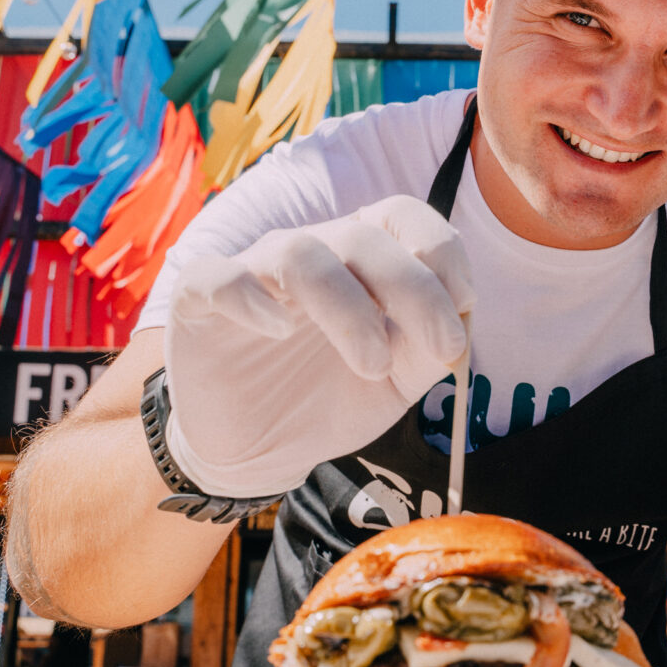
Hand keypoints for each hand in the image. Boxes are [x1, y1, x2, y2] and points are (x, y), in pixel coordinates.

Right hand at [163, 195, 473, 497]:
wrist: (260, 450)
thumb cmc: (332, 397)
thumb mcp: (397, 379)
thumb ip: (430, 348)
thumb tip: (463, 324)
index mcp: (362, 260)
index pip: (403, 216)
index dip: (441, 250)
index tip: (465, 304)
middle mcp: (313, 252)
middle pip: (363, 236)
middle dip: (413, 289)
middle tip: (439, 349)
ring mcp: (254, 271)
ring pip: (300, 254)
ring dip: (348, 307)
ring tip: (372, 364)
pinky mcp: (200, 301)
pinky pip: (219, 277)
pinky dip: (249, 298)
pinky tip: (276, 331)